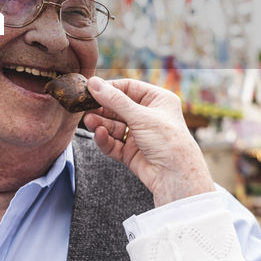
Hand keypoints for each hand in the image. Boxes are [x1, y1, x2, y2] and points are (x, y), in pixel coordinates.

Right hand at [85, 76, 214, 206]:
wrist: (175, 176)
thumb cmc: (168, 141)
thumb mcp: (141, 116)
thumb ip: (115, 100)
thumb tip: (94, 83)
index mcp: (157, 100)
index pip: (129, 88)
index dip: (110, 89)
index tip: (91, 89)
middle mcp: (148, 116)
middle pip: (118, 108)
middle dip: (102, 109)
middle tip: (85, 108)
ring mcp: (139, 135)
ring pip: (113, 126)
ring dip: (101, 124)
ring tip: (89, 122)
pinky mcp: (131, 152)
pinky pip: (113, 142)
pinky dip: (106, 139)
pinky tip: (100, 135)